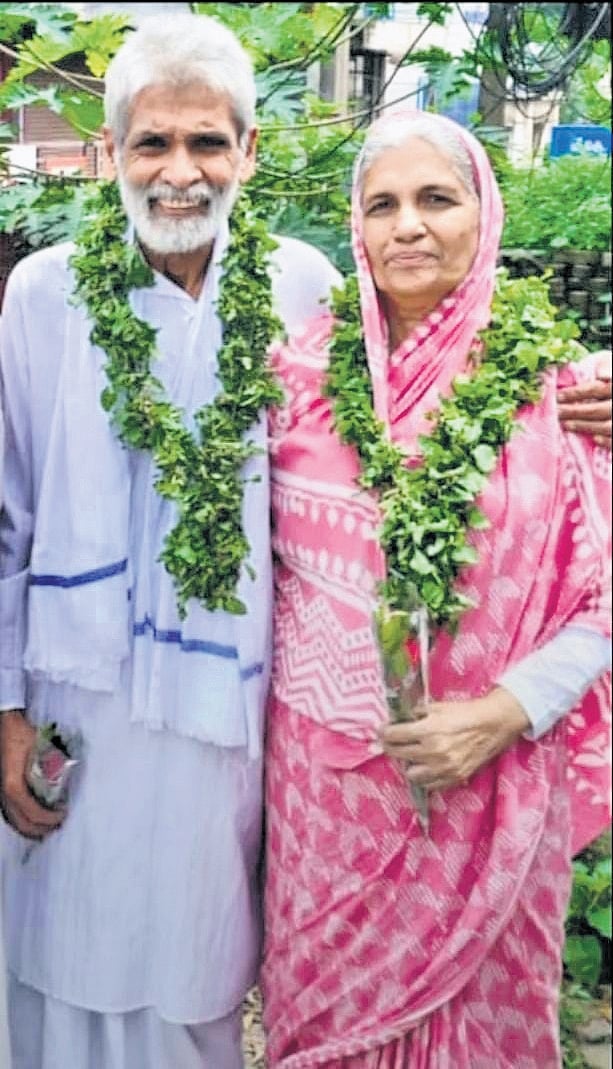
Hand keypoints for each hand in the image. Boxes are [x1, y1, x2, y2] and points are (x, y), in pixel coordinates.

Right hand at [0, 711, 65, 839]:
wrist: (5, 725)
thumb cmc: (22, 735)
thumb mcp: (42, 748)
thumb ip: (53, 764)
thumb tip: (67, 780)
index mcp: (14, 785)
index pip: (33, 812)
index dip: (49, 818)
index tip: (64, 814)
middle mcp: (4, 794)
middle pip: (23, 824)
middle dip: (43, 828)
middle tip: (59, 824)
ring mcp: (1, 795)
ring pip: (15, 822)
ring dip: (33, 828)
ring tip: (50, 825)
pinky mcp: (1, 792)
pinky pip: (11, 815)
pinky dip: (24, 821)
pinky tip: (36, 820)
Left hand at [378, 687, 529, 790]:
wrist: (492, 725)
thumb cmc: (465, 713)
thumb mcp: (437, 707)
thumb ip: (416, 714)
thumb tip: (399, 720)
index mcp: (428, 730)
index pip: (393, 735)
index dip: (384, 732)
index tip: (383, 731)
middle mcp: (434, 751)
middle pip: (397, 754)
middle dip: (391, 746)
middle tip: (392, 742)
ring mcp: (444, 768)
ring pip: (411, 774)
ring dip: (408, 764)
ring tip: (412, 756)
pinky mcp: (454, 778)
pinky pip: (430, 785)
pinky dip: (425, 776)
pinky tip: (426, 766)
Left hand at [557, 351, 611, 447]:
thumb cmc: (612, 376)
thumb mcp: (610, 363)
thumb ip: (606, 366)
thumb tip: (602, 376)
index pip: (596, 389)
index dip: (576, 393)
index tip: (557, 396)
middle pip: (598, 409)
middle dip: (575, 412)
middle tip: (556, 413)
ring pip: (607, 426)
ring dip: (585, 426)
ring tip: (566, 425)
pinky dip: (608, 441)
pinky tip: (595, 439)